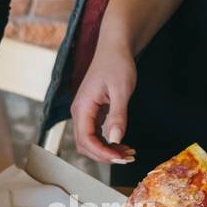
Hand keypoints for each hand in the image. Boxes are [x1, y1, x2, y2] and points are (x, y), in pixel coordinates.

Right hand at [69, 41, 137, 164]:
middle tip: (127, 158)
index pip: (86, 140)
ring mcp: (84, 114)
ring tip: (127, 152)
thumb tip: (115, 140)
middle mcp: (79, 113)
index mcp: (82, 108)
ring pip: (89, 142)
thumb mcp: (121, 90)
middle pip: (85, 145)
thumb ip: (117, 116)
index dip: (102, 153)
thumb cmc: (117, 64)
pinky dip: (107, 142)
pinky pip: (95, 134)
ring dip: (106, 151)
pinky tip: (122, 143)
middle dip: (104, 155)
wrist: (114, 48)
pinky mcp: (91, 113)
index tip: (120, 157)